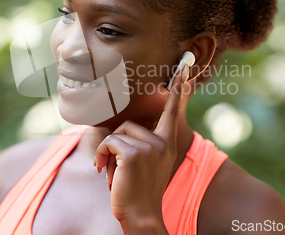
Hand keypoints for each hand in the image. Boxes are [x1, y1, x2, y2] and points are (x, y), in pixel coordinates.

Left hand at [94, 64, 189, 232]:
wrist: (142, 216)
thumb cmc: (139, 192)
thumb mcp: (146, 165)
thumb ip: (142, 146)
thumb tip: (121, 132)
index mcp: (167, 143)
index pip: (173, 110)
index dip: (178, 88)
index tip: (184, 66)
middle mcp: (162, 142)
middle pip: (127, 127)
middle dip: (116, 148)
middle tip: (119, 170)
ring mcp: (150, 146)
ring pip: (116, 135)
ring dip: (107, 155)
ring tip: (115, 175)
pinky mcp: (134, 152)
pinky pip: (107, 142)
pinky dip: (100, 157)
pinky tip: (105, 172)